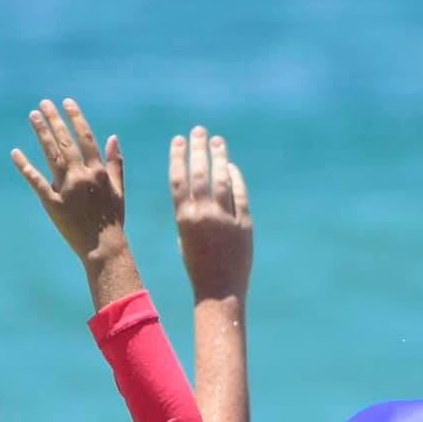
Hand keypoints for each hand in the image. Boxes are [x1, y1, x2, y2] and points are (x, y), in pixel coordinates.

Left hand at [12, 98, 125, 257]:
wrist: (104, 247)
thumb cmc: (113, 219)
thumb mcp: (119, 189)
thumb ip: (116, 162)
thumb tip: (112, 137)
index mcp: (99, 171)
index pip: (86, 137)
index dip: (76, 117)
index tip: (66, 102)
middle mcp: (82, 176)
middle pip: (66, 142)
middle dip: (54, 120)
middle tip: (44, 103)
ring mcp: (66, 189)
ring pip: (51, 155)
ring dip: (41, 133)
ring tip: (33, 116)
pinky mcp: (52, 203)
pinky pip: (36, 181)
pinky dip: (25, 166)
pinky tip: (15, 152)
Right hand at [170, 125, 252, 298]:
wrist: (219, 290)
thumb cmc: (198, 264)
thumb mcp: (184, 236)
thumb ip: (189, 211)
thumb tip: (201, 185)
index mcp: (183, 218)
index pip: (178, 178)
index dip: (178, 156)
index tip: (178, 139)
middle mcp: (203, 214)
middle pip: (200, 172)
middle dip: (199, 148)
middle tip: (199, 131)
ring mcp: (225, 218)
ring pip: (221, 179)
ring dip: (219, 157)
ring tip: (217, 141)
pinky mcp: (244, 224)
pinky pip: (240, 194)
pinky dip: (235, 178)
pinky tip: (231, 167)